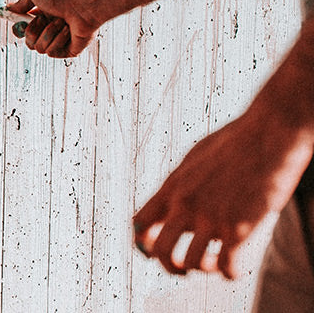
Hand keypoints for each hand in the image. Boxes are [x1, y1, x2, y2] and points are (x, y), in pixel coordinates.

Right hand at [8, 0, 97, 57]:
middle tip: (45, 19)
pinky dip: (58, 40)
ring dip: (48, 33)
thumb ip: (21, 3)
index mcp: (41, 19)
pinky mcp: (67, 51)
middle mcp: (49, 31)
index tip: (19, 23)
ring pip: (39, 49)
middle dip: (34, 31)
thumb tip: (10, 8)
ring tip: (61, 22)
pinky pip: (52, 52)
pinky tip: (67, 31)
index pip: (24, 31)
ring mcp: (59, 42)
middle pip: (28, 43)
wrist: (81, 6)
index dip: (20, 29)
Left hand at [133, 110, 313, 278]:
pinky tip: (234, 267)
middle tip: (182, 268)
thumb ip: (182, 183)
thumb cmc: (235, 141)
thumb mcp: (195, 158)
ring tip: (213, 262)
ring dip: (202, 269)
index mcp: (172, 187)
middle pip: (158, 250)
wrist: (268, 133)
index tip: (154, 248)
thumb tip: (173, 198)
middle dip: (168, 265)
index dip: (142, 242)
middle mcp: (185, 204)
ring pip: (190, 263)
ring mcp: (210, 217)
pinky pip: (226, 267)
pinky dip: (229, 273)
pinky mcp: (238, 229)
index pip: (139, 223)